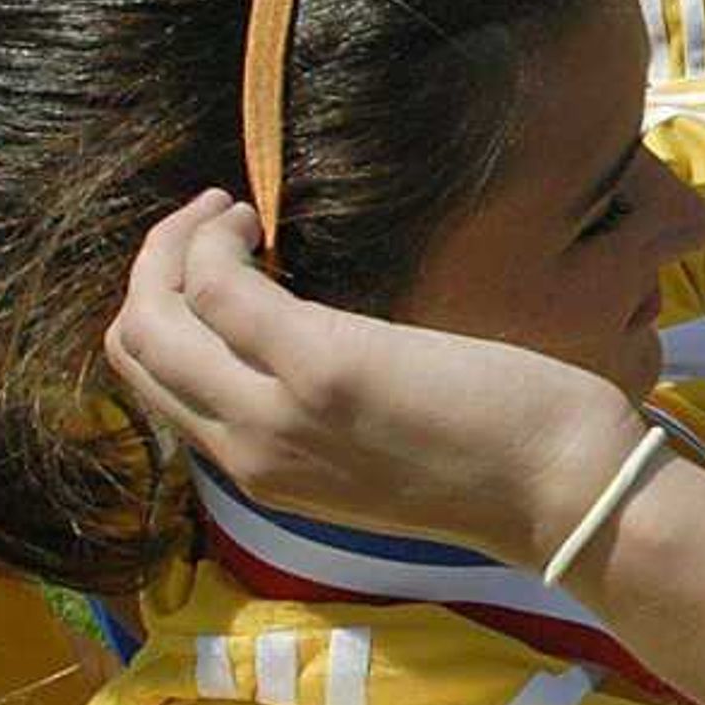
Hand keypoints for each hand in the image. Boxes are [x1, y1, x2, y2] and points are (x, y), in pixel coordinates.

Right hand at [104, 191, 647, 571]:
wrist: (567, 494)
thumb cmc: (503, 465)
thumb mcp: (380, 458)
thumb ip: (323, 420)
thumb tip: (307, 358)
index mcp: (263, 473)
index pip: (159, 394)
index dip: (165, 318)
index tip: (211, 267)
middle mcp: (249, 452)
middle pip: (136, 350)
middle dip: (153, 269)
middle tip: (206, 221)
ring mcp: (276, 412)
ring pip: (152, 318)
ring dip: (174, 245)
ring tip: (225, 210)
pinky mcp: (320, 364)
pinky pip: (219, 287)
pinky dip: (215, 240)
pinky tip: (253, 214)